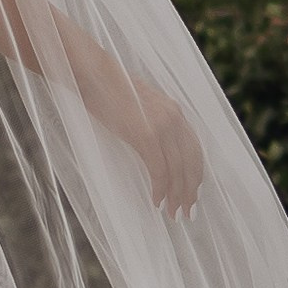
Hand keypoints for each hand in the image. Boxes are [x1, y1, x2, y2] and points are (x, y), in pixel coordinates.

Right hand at [121, 77, 206, 218]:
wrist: (93, 73)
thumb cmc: (108, 88)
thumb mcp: (139, 103)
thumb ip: (152, 120)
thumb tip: (153, 143)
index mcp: (174, 111)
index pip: (195, 150)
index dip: (195, 175)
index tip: (192, 194)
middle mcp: (174, 118)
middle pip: (191, 163)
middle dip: (190, 191)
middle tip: (187, 213)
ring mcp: (162, 126)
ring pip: (177, 171)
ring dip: (176, 196)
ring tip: (172, 214)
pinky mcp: (145, 135)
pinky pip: (159, 170)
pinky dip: (160, 189)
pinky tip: (156, 201)